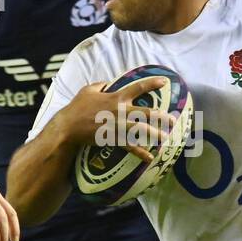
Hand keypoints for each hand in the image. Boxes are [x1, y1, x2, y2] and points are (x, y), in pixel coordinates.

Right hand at [57, 76, 175, 162]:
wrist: (69, 127)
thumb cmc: (77, 107)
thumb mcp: (88, 90)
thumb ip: (101, 84)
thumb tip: (108, 82)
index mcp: (117, 97)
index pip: (138, 87)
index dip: (152, 83)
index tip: (164, 82)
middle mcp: (121, 111)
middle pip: (146, 112)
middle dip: (161, 116)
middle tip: (172, 119)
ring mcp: (119, 125)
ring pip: (142, 130)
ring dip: (155, 134)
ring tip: (166, 138)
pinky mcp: (114, 138)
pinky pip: (131, 146)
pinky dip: (141, 153)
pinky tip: (150, 158)